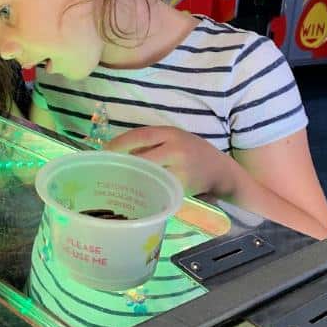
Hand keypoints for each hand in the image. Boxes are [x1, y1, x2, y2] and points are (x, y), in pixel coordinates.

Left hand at [106, 126, 236, 196]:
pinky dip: (147, 190)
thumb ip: (151, 143)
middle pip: (142, 158)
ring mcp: (180, 170)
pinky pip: (160, 189)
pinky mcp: (183, 188)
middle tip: (108, 170)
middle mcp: (176, 149)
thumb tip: (117, 151)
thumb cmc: (191, 152)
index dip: (120, 143)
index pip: (140, 135)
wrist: (222, 171)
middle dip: (123, 165)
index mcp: (170, 133)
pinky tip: (137, 193)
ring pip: (150, 175)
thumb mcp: (173, 139)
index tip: (104, 151)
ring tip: (118, 182)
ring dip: (133, 180)